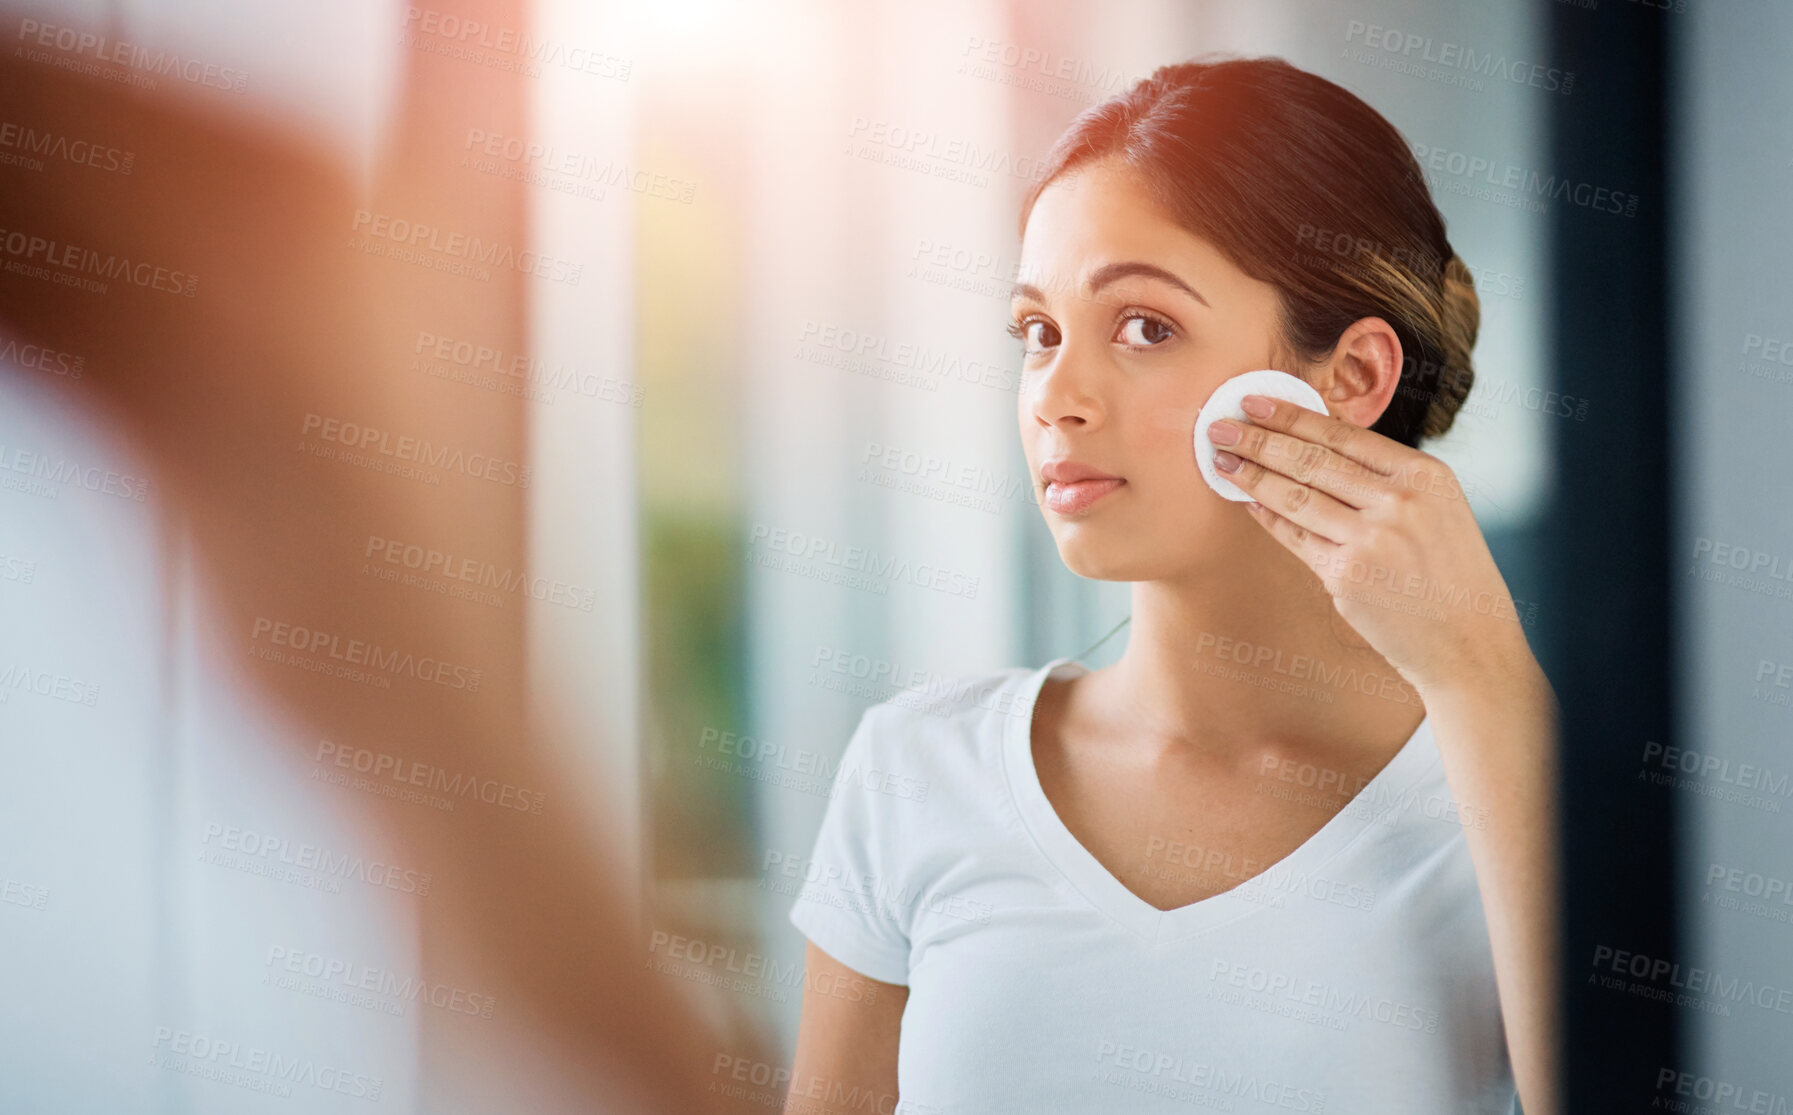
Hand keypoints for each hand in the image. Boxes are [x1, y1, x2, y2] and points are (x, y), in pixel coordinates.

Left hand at [1208, 394, 1535, 696]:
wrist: (1467, 640)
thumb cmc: (1448, 569)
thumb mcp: (1438, 506)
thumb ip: (1387, 477)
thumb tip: (1315, 442)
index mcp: (1424, 475)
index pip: (1343, 436)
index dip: (1292, 416)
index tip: (1254, 401)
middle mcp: (1398, 503)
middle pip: (1312, 461)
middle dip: (1259, 440)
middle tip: (1219, 426)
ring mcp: (1371, 541)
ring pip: (1296, 497)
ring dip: (1252, 476)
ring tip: (1220, 461)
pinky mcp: (1346, 577)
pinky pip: (1296, 538)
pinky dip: (1268, 518)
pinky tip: (1248, 502)